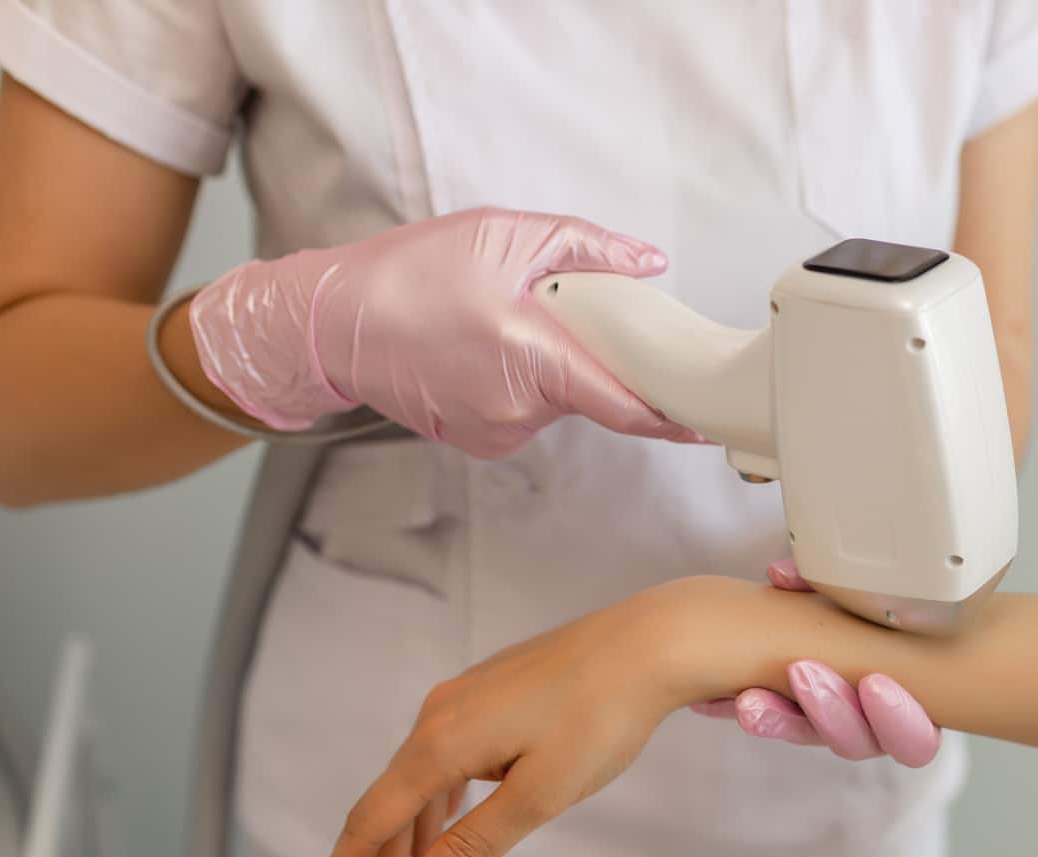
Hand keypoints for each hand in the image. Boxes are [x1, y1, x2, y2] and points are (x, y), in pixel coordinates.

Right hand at [188, 207, 704, 457]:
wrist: (329, 322)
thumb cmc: (407, 273)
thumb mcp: (502, 236)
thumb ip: (586, 249)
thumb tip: (649, 264)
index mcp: (535, 360)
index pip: (625, 405)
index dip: (672, 416)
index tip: (708, 422)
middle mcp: (521, 410)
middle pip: (591, 393)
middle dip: (591, 357)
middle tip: (551, 313)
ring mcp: (498, 433)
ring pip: (556, 400)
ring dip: (549, 367)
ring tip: (497, 325)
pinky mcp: (477, 441)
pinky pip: (523, 411)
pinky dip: (519, 382)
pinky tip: (478, 351)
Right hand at [316, 581, 714, 856]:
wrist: (650, 642)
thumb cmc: (600, 719)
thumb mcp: (539, 796)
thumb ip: (473, 848)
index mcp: (442, 743)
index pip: (375, 815)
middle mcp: (441, 713)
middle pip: (395, 796)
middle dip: (386, 856)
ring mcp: (468, 693)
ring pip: (425, 772)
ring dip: (418, 825)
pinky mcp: (496, 686)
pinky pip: (451, 749)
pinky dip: (445, 791)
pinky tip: (454, 808)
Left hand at [689, 561, 941, 766]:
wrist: (815, 613)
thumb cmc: (874, 606)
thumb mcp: (862, 595)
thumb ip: (837, 590)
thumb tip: (784, 576)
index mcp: (913, 705)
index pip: (916, 739)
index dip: (899, 718)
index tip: (873, 682)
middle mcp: (873, 727)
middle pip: (860, 744)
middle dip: (830, 710)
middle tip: (802, 673)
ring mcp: (832, 727)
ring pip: (811, 738)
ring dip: (782, 718)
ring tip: (750, 699)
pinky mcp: (792, 720)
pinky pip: (773, 723)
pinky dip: (750, 708)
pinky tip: (717, 700)